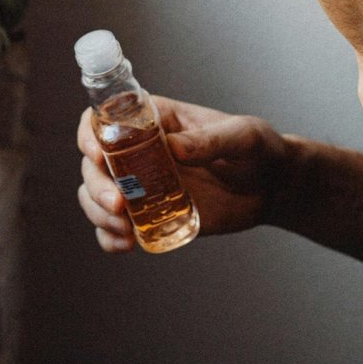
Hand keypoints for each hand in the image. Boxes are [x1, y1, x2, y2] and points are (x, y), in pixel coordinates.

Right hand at [76, 96, 288, 252]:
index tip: (97, 154)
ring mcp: (142, 185)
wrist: (272, 187)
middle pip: (94, 164)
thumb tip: (174, 147)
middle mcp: (140, 151)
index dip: (90, 134)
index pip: (105, 119)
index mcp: (155, 121)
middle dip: (97, 186)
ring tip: (124, 228)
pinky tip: (126, 244)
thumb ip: (212, 140)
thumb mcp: (243, 137)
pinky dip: (109, 237)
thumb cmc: (259, 150)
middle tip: (119, 205)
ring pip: (96, 196)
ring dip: (97, 213)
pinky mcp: (151, 214)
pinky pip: (116, 227)